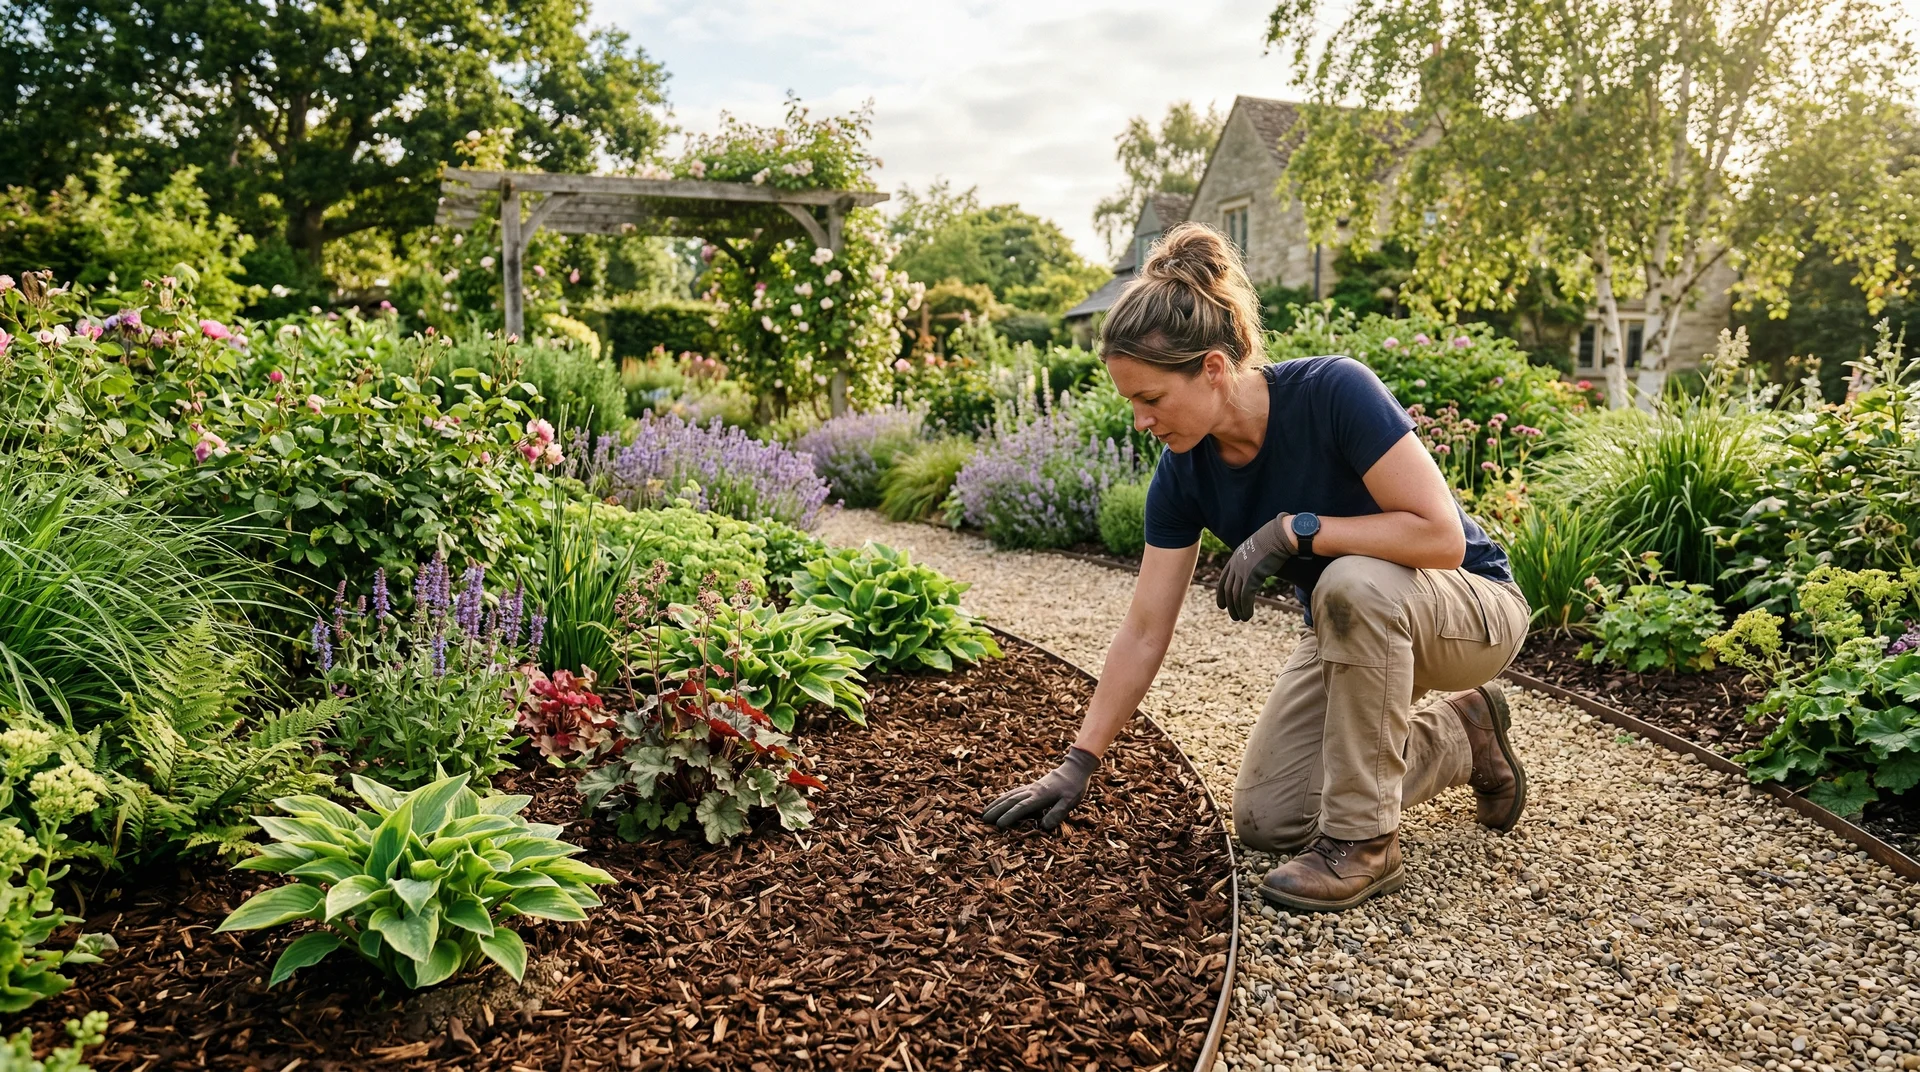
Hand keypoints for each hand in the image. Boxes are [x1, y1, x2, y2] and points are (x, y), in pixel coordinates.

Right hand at [982, 747, 1099, 829]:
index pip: (1021, 807)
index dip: (1009, 816)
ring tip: (984, 812)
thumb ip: (1057, 813)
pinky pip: (1013, 792)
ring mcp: (1030, 788)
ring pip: (1009, 796)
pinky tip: (998, 801)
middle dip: (996, 810)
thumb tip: (1044, 826)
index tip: (998, 825)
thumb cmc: (1075, 786)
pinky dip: (1002, 797)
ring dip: (996, 803)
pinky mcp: (1032, 786)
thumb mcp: (1071, 801)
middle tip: (983, 820)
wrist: (1075, 767)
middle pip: (1010, 801)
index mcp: (1041, 796)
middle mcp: (1032, 791)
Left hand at [1216, 513, 1295, 621]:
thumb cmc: (1274, 539)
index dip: (1221, 593)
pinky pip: (1245, 597)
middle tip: (1234, 616)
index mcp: (1236, 557)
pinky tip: (1248, 615)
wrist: (1279, 535)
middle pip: (1228, 589)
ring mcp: (1242, 570)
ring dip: (1238, 609)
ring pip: (1235, 595)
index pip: (1224, 578)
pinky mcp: (1251, 576)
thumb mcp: (1259, 547)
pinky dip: (1245, 608)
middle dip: (1229, 605)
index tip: (1221, 605)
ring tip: (1242, 618)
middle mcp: (1236, 564)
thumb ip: (1255, 557)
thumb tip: (1260, 562)